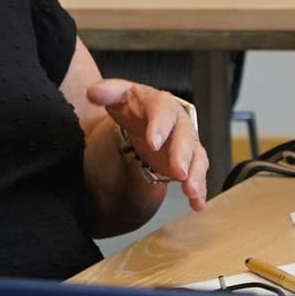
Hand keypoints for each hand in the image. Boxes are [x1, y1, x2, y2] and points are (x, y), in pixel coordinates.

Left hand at [86, 77, 211, 207]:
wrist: (145, 121)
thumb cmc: (135, 108)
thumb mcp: (120, 97)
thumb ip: (108, 93)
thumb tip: (94, 92)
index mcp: (161, 104)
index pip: (163, 111)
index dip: (160, 126)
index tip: (153, 142)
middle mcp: (179, 123)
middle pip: (185, 137)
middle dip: (182, 155)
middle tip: (178, 171)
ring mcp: (186, 143)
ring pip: (196, 156)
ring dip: (195, 174)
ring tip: (190, 191)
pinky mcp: (189, 161)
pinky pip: (198, 174)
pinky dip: (199, 188)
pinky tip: (197, 203)